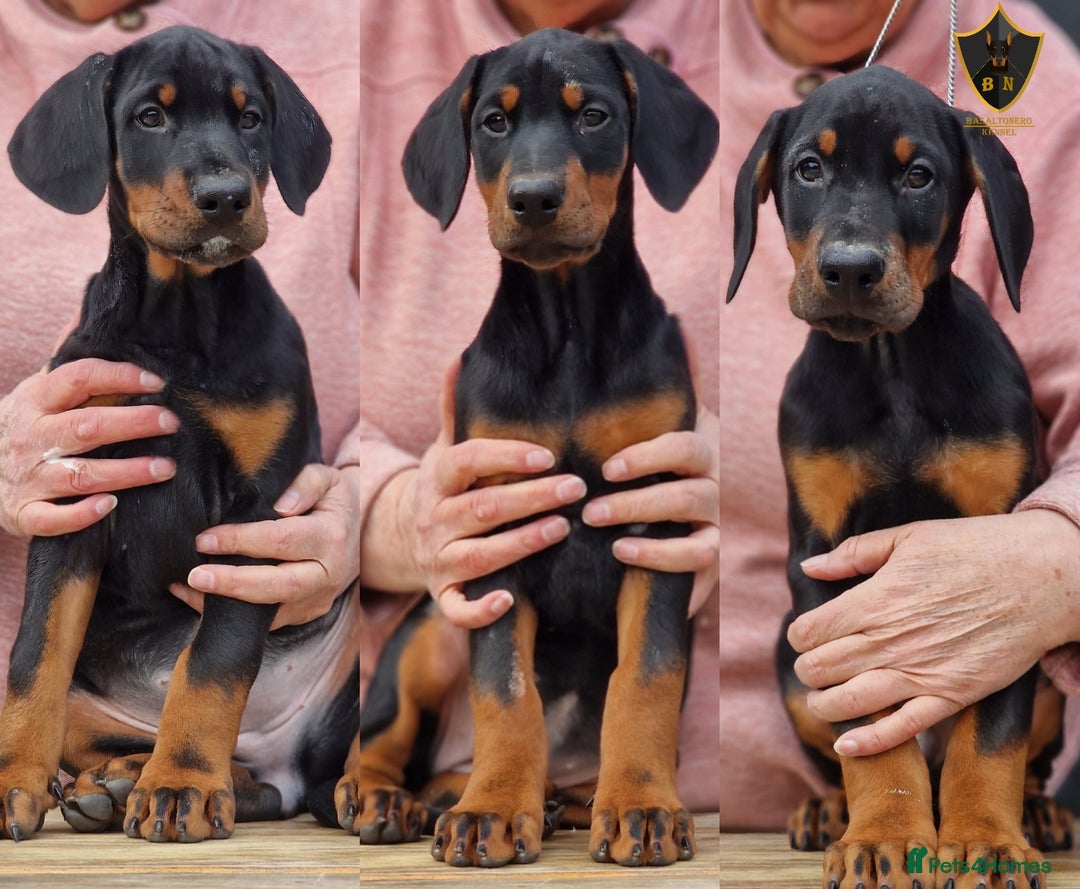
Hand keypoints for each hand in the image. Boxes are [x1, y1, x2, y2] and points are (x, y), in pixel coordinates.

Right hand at [0, 359, 176, 536]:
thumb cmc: (23, 427)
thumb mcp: (37, 390)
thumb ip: (68, 358)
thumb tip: (90, 313)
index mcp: (36, 401)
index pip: (78, 379)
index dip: (119, 377)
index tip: (156, 381)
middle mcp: (32, 437)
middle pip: (86, 427)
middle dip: (132, 423)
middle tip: (171, 421)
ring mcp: (28, 477)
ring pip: (79, 474)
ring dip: (125, 472)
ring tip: (165, 467)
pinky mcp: (24, 513)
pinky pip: (52, 518)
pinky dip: (81, 514)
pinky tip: (111, 505)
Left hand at [169, 463, 359, 629]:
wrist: (367, 534)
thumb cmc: (335, 502)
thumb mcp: (329, 479)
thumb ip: (305, 483)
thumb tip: (280, 506)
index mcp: (331, 537)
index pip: (281, 540)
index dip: (241, 540)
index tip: (206, 537)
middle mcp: (328, 573)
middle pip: (279, 585)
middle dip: (233, 582)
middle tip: (195, 575)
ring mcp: (319, 599)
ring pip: (272, 612)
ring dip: (227, 604)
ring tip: (189, 590)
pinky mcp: (306, 613)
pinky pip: (268, 621)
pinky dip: (232, 614)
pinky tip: (200, 600)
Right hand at [407, 361, 586, 628]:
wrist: (408, 539)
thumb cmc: (448, 487)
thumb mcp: (446, 447)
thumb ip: (455, 408)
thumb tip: (460, 355)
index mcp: (437, 477)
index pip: (468, 462)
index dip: (506, 458)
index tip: (548, 456)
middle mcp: (433, 518)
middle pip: (482, 509)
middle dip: (530, 499)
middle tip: (577, 489)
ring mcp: (437, 559)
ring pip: (476, 555)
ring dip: (520, 544)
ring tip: (562, 529)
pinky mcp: (443, 594)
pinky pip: (457, 608)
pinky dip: (481, 609)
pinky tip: (511, 598)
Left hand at [581, 405, 718, 615]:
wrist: (679, 499)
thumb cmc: (652, 456)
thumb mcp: (653, 425)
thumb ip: (645, 405)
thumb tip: (643, 365)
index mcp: (704, 449)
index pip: (684, 448)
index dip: (646, 458)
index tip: (607, 470)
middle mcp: (717, 488)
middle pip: (687, 497)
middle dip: (635, 505)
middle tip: (590, 513)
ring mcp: (718, 527)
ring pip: (699, 539)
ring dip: (654, 546)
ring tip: (614, 546)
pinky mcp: (712, 561)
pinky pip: (698, 569)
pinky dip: (666, 569)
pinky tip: (629, 562)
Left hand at [787, 509, 1079, 755]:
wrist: (1043, 577)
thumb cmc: (974, 549)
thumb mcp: (908, 537)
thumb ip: (854, 554)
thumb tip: (810, 567)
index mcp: (874, 601)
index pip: (809, 632)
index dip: (799, 636)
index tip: (806, 633)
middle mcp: (890, 641)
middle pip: (821, 669)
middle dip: (807, 670)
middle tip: (813, 665)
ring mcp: (920, 673)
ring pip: (849, 702)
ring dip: (824, 705)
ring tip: (821, 699)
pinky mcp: (951, 696)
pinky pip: (902, 729)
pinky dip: (868, 741)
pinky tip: (846, 743)